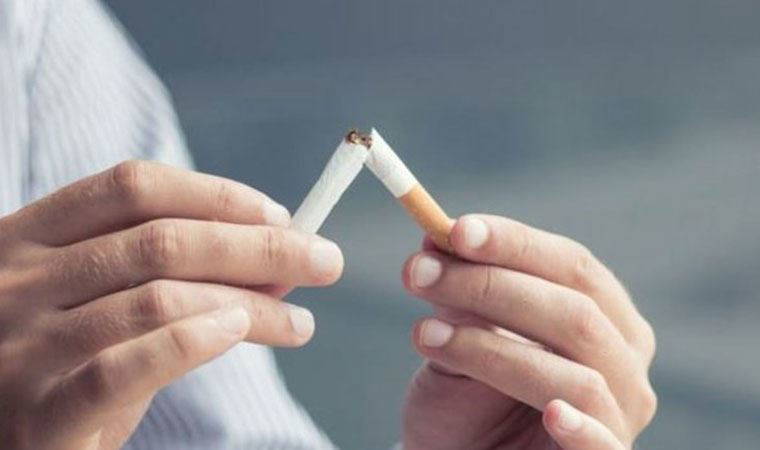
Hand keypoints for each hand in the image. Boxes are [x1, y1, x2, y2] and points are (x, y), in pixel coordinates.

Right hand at [0, 161, 343, 449]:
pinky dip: (194, 342)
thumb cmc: (64, 364)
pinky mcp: (37, 414)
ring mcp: (21, 346)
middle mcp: (19, 281)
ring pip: (158, 298)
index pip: (135, 187)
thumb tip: (277, 266)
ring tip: (299, 322)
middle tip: (325, 261)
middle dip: (259, 247)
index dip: (218, 195)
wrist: (6, 439)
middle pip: (161, 240)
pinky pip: (126, 367)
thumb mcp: (107, 303)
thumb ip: (176, 279)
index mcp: (30, 235)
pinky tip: (239, 332)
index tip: (281, 215)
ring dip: (249, 303)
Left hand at [401, 215, 655, 448]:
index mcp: (602, 315)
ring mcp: (620, 415)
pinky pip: (604, 446)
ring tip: (425, 334)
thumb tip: (435, 242)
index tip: (453, 231)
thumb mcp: (459, 337)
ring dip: (492, 350)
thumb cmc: (469, 399)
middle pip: (575, 312)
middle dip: (491, 286)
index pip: (570, 265)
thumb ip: (459, 296)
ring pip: (575, 376)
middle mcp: (623, 360)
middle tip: (419, 273)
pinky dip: (582, 427)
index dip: (513, 243)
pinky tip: (553, 413)